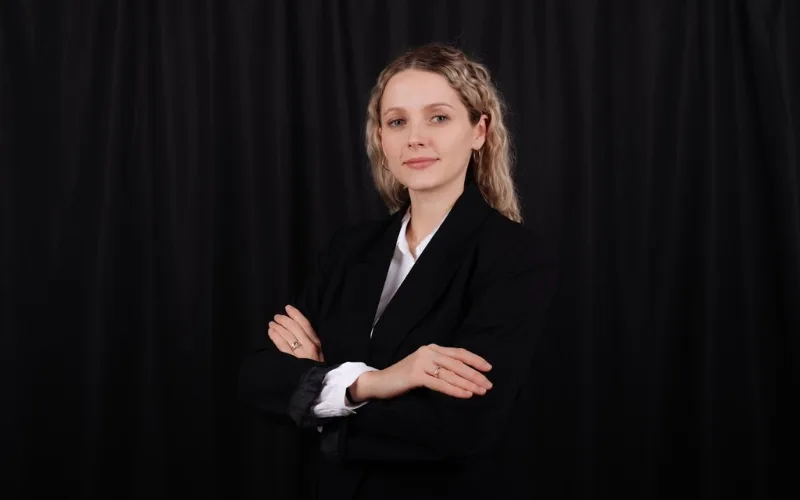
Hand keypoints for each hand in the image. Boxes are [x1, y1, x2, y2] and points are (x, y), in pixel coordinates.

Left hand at [268, 305, 324, 361]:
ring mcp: (300, 354)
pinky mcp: (292, 361)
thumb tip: (298, 324)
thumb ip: (312, 338)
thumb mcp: (320, 349)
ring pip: (287, 336)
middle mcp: (309, 346)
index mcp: (317, 341)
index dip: (295, 314)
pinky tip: (271, 332)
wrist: (318, 381)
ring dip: (277, 327)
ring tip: (271, 323)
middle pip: (294, 329)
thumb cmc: (319, 363)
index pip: (305, 324)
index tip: (288, 308)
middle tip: (276, 317)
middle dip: (284, 320)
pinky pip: (281, 347)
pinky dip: (275, 337)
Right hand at [349, 344, 492, 401]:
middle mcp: (428, 352)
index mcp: (432, 348)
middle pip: (458, 364)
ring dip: (468, 384)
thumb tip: (464, 376)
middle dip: (475, 375)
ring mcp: (421, 362)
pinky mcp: (415, 375)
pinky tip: (465, 394)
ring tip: (481, 391)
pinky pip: (440, 383)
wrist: (379, 382)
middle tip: (488, 385)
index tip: (488, 369)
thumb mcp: (423, 367)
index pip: (458, 353)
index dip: (475, 360)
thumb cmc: (403, 377)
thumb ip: (440, 367)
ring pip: (451, 374)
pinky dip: (454, 389)